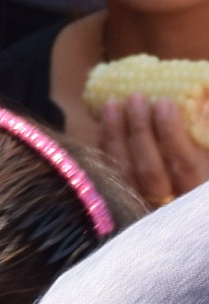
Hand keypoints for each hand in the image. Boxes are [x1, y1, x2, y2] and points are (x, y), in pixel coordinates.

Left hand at [98, 93, 208, 210]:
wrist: (178, 182)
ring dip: (116, 136)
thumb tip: (201, 106)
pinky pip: (109, 176)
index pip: (184, 164)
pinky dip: (106, 149)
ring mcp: (143, 205)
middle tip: (136, 98)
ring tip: (112, 104)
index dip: (172, 134)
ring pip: (124, 174)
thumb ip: (205, 130)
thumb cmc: (200, 161)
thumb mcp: (206, 150)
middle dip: (141, 131)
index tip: (164, 102)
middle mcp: (171, 203)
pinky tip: (104, 124)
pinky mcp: (121, 203)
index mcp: (198, 189)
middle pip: (150, 170)